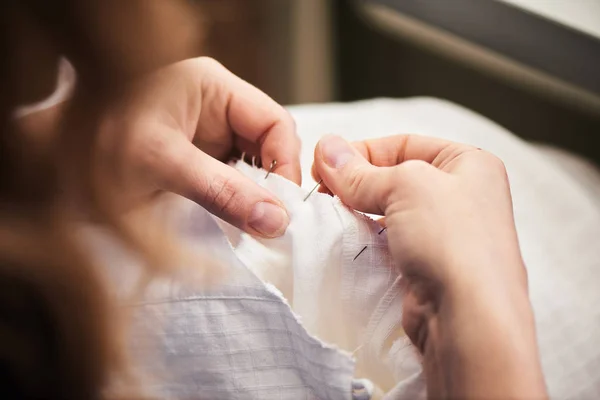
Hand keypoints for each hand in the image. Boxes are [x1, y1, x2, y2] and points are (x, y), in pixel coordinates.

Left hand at [99, 57, 300, 236]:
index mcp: (211, 87)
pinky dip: (235, 202)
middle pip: (268, 145)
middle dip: (270, 184)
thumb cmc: (94, 142)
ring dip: (254, 196)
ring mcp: (204, 133)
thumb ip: (220, 191)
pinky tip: (230, 219)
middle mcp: (213, 107)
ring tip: (250, 226)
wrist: (49, 156)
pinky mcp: (194, 158)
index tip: (281, 209)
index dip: (285, 165)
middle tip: (268, 223)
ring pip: (252, 166)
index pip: (273, 122)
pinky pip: (230, 179)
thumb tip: (275, 220)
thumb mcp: (160, 164)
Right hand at [312, 134, 546, 398]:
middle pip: (396, 177)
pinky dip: (367, 237)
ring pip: (390, 211)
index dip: (363, 150)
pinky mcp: (429, 265)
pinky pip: (391, 241)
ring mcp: (446, 233)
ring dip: (359, 210)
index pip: (405, 144)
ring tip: (329, 212)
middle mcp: (462, 195)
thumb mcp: (404, 187)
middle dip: (357, 182)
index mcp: (469, 164)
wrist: (469, 318)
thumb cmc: (450, 239)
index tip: (325, 163)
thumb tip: (326, 146)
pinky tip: (347, 237)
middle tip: (321, 189)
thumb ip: (360, 171)